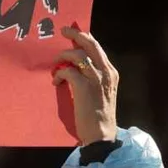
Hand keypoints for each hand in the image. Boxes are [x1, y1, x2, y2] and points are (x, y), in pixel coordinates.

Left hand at [52, 26, 118, 145]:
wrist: (101, 135)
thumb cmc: (99, 117)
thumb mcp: (102, 93)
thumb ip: (94, 78)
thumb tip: (77, 67)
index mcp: (111, 73)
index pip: (98, 48)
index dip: (85, 38)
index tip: (75, 34)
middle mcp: (106, 72)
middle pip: (90, 44)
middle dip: (76, 35)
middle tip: (64, 31)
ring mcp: (95, 79)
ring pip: (77, 55)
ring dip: (63, 57)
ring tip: (56, 65)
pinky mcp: (83, 87)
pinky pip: (67, 71)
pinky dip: (59, 73)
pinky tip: (56, 81)